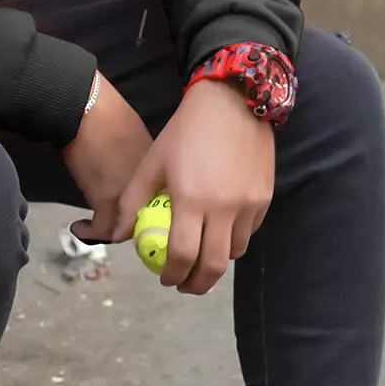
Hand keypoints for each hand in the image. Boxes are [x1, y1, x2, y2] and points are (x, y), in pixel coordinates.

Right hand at [62, 75, 152, 244]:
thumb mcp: (137, 139)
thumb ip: (139, 163)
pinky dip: (88, 232)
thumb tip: (127, 176)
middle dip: (128, 228)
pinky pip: (102, 230)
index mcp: (159, 171)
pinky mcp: (108, 202)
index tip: (130, 217)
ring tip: (92, 229)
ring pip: (125, 230)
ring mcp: (130, 197)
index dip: (145, 214)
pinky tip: (78, 227)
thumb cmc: (108, 117)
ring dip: (107, 232)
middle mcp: (149, 187)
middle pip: (144, 220)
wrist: (87, 112)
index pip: (158, 204)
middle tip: (111, 229)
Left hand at [111, 80, 275, 295]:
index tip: (166, 281)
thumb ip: (133, 201)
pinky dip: (234, 240)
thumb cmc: (185, 131)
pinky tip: (221, 233)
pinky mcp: (265, 197)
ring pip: (235, 252)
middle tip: (185, 286)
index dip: (174, 275)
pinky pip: (249, 231)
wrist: (233, 99)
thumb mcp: (152, 162)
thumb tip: (119, 235)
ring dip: (217, 262)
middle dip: (198, 284)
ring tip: (203, 258)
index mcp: (192, 201)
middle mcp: (224, 208)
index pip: (183, 256)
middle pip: (214, 266)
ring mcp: (249, 204)